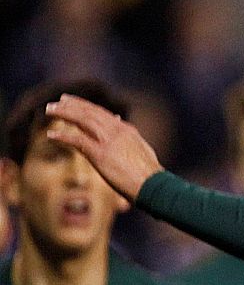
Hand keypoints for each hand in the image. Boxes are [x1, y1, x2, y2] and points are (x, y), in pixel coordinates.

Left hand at [43, 94, 162, 200]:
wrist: (153, 184)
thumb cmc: (149, 173)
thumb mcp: (140, 150)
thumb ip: (128, 136)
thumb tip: (119, 123)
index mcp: (127, 130)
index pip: (102, 113)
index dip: (86, 106)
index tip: (73, 102)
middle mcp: (117, 131)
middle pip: (91, 112)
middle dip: (73, 105)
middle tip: (59, 100)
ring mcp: (108, 141)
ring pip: (82, 120)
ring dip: (64, 113)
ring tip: (50, 110)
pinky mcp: (100, 154)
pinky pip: (77, 140)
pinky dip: (63, 136)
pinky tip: (51, 135)